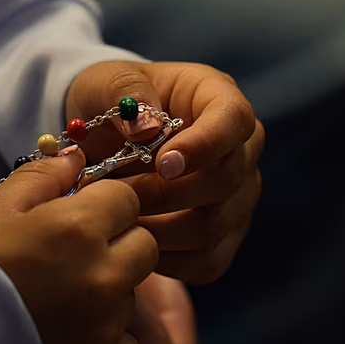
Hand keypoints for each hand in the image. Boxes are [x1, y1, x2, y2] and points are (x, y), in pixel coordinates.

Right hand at [0, 148, 158, 343]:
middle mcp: (105, 276)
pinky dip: (106, 340)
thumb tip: (76, 158)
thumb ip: (41, 177)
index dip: (102, 205)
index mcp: (80, 228)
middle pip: (144, 245)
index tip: (77, 217)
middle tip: (74, 257)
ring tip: (59, 301)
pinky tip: (67, 338)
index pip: (126, 199)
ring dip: (109, 291)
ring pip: (132, 294)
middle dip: (118, 244)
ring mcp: (107, 327)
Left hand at [67, 61, 264, 283]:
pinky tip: (133, 241)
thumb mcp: (104, 82)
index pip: (235, 120)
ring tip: (116, 218)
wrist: (105, 138)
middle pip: (227, 181)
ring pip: (215, 227)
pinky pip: (207, 261)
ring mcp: (238, 195)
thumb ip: (123, 92)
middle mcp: (240, 149)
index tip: (163, 164)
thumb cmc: (110, 102)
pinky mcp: (224, 235)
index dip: (205, 146)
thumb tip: (147, 129)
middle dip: (165, 195)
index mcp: (218, 98)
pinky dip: (166, 259)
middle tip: (116, 196)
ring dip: (159, 230)